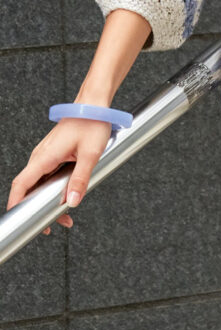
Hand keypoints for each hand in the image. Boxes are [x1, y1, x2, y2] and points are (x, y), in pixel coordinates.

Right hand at [6, 117, 112, 234]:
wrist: (95, 104)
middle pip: (29, 188)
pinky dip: (53, 189)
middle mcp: (41, 156)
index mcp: (45, 156)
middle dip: (37, 209)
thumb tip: (71, 203)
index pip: (21, 184)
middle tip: (53, 225)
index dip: (16, 204)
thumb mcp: (90, 154)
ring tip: (65, 216)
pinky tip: (66, 196)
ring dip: (47, 200)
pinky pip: (47, 176)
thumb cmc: (92, 123)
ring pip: (40, 183)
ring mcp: (47, 155)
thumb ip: (80, 179)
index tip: (19, 221)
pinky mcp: (54, 154)